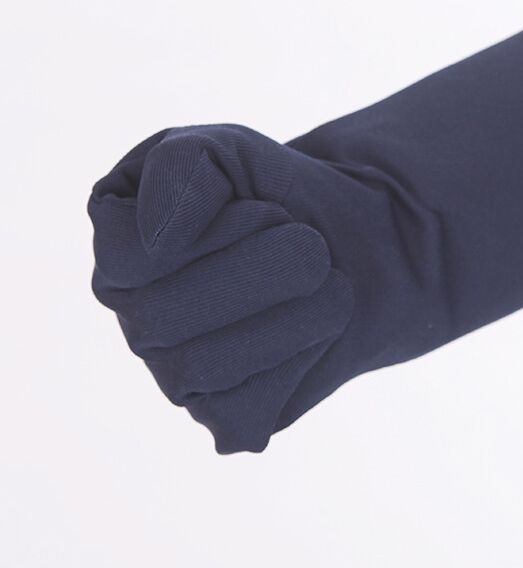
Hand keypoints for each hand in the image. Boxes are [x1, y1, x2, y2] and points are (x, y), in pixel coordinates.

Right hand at [88, 122, 447, 452]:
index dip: (216, 227)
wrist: (357, 245)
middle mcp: (138, 320)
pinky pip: (249, 409)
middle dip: (263, 267)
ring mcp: (178, 378)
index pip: (129, 257)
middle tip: (307, 243)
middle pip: (164, 317)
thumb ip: (178, 167)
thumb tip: (158, 242)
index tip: (263, 206)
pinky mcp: (230, 419)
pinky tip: (314, 332)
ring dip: (293, 311)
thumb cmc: (282, 195)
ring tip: (323, 281)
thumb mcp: (227, 148)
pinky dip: (301, 359)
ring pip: (207, 366)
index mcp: (121, 254)